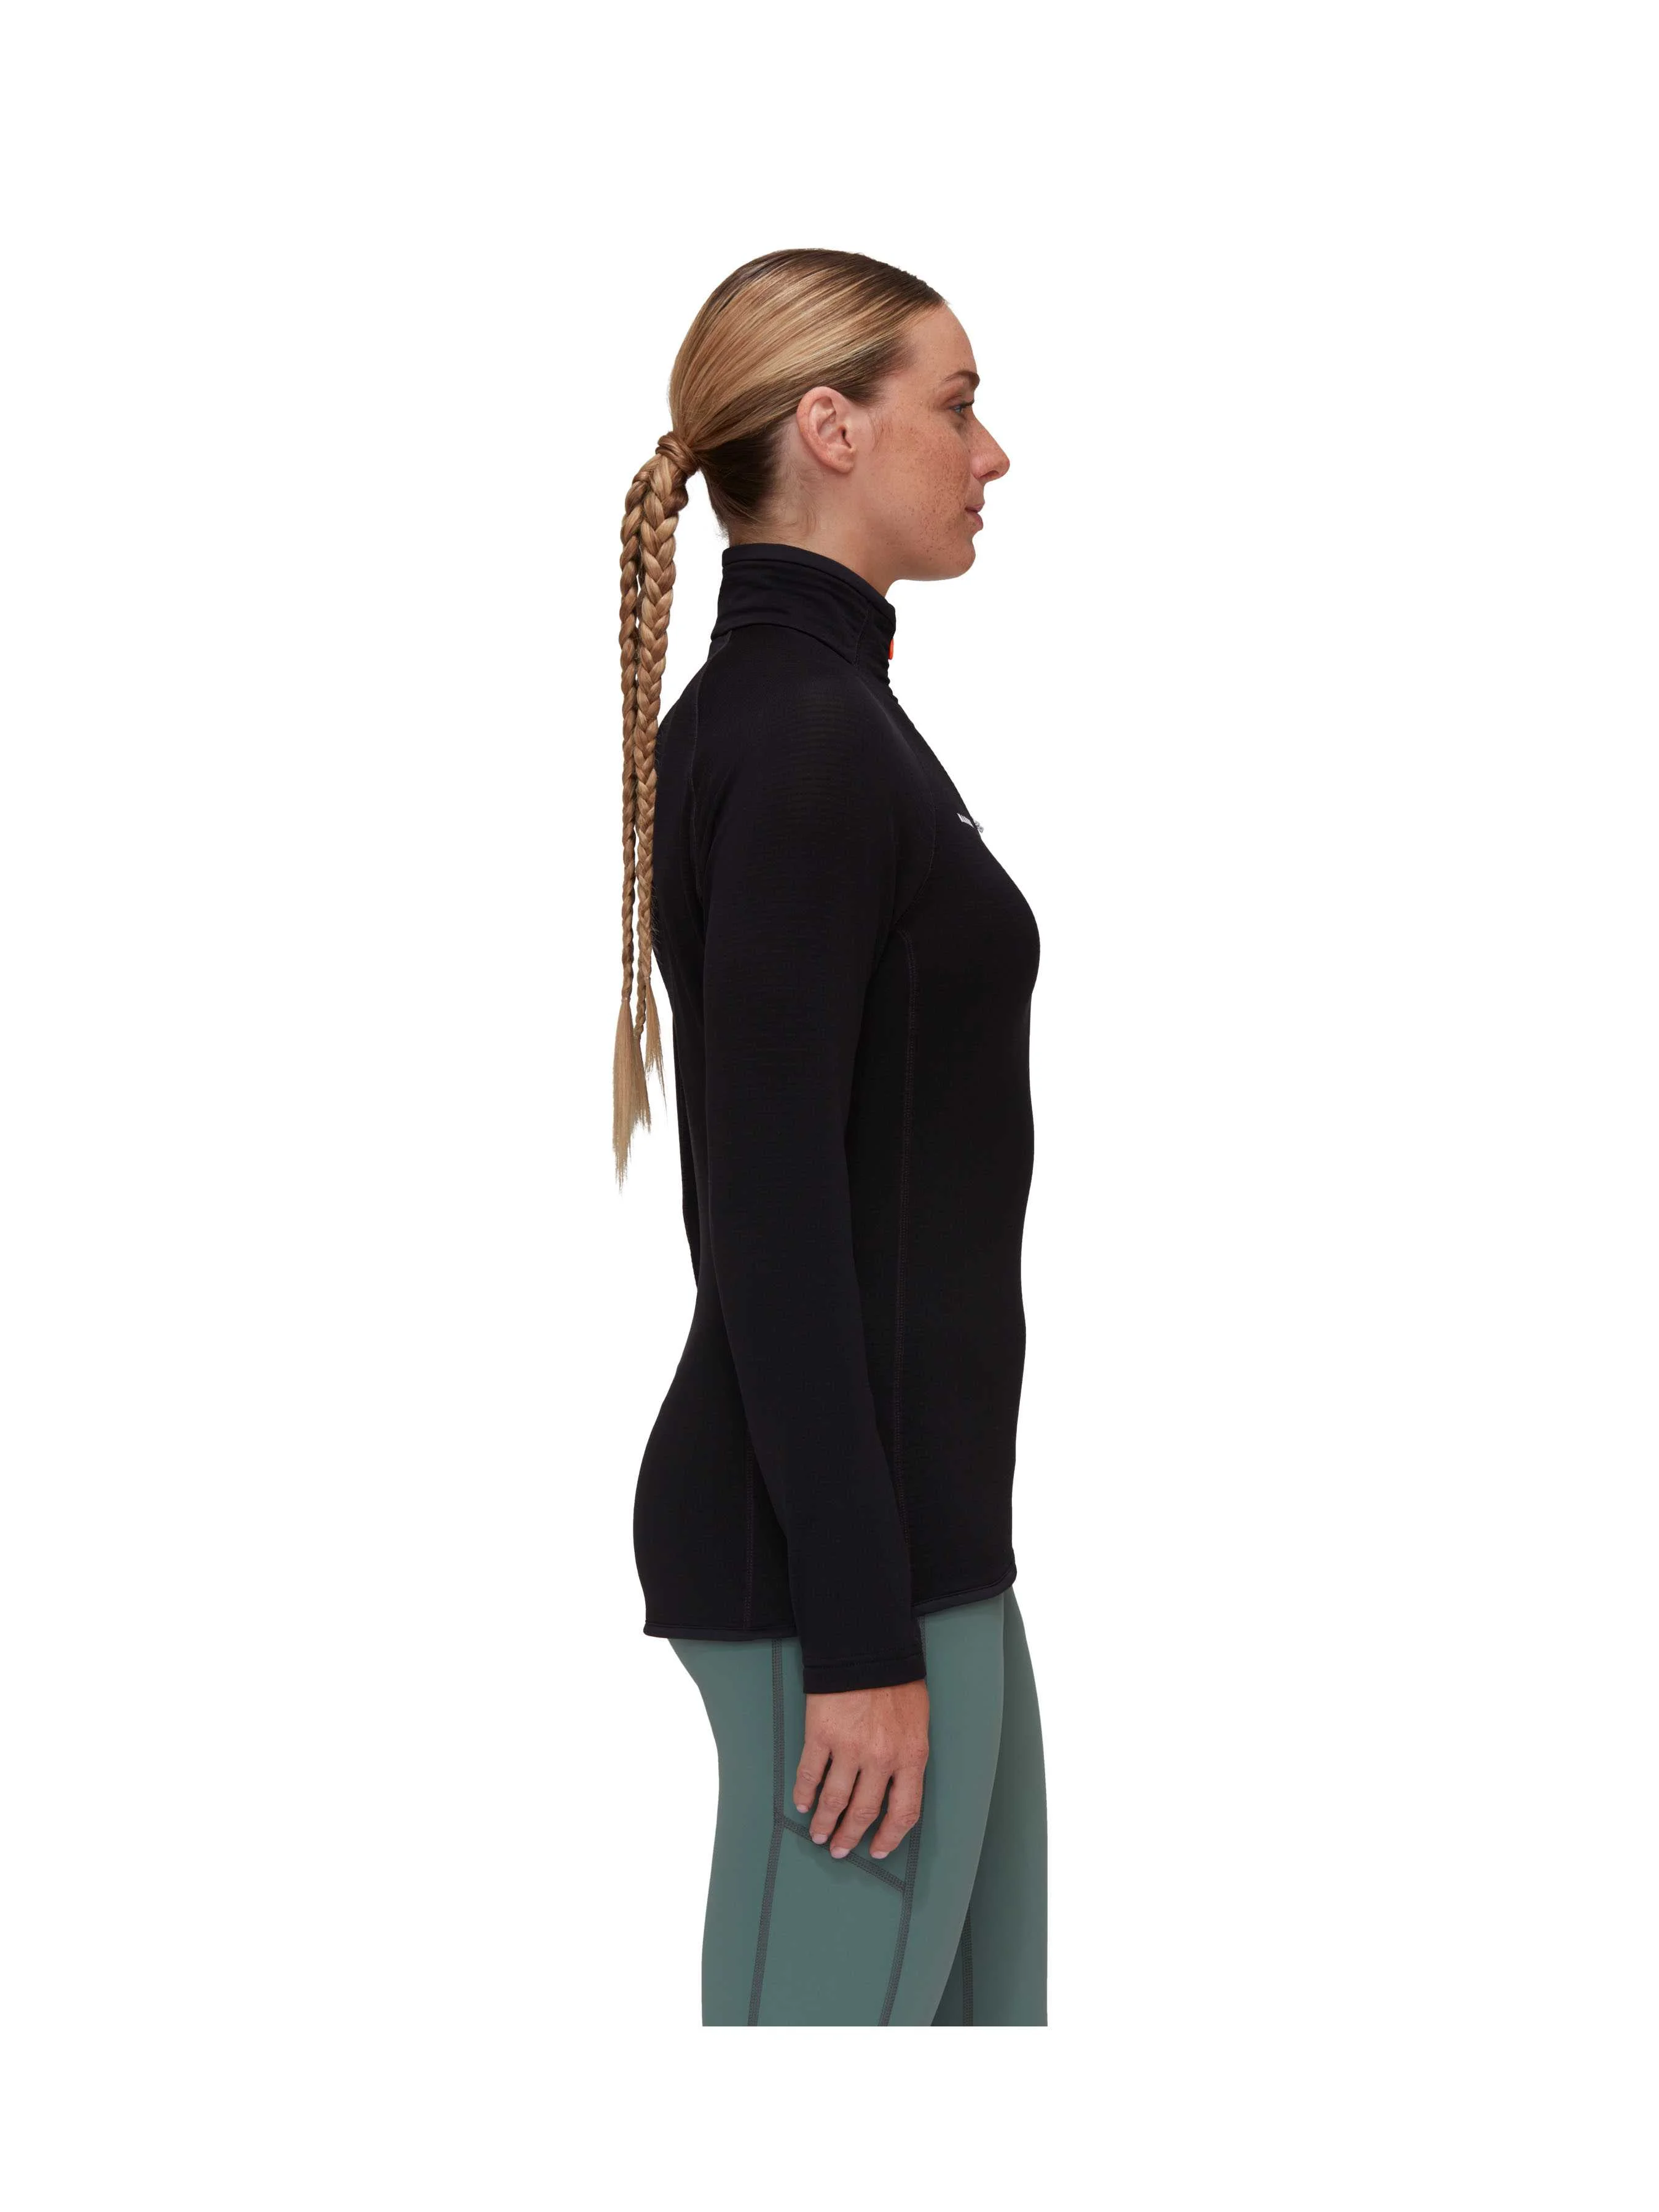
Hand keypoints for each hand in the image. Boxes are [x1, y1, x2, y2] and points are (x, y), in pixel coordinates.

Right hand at [794, 1679, 929, 1859]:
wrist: (870, 1647)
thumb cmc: (898, 1682)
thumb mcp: (918, 1723)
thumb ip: (908, 1756)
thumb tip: (895, 1787)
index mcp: (911, 1756)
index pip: (904, 1812)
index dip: (890, 1836)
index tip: (878, 1850)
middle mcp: (881, 1759)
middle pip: (864, 1812)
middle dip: (850, 1836)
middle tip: (839, 1849)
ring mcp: (850, 1748)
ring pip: (834, 1800)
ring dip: (825, 1823)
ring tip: (818, 1835)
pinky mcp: (821, 1735)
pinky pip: (810, 1775)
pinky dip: (804, 1794)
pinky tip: (802, 1805)